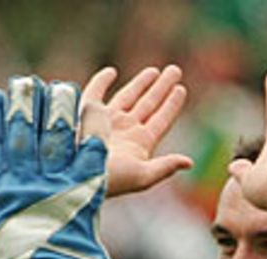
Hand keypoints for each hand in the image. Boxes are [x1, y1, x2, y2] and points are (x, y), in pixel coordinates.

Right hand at [84, 65, 192, 196]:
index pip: (160, 120)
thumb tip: (189, 163)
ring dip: (141, 82)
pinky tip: (111, 71)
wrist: (76, 174)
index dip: (171, 105)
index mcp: (139, 144)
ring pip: (128, 96)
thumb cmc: (110, 179)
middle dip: (161, 88)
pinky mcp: (87, 112)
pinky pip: (95, 92)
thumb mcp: (142, 176)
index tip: (181, 89)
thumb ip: (165, 167)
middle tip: (175, 70)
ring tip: (156, 71)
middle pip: (148, 104)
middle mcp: (124, 130)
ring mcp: (106, 121)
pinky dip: (102, 81)